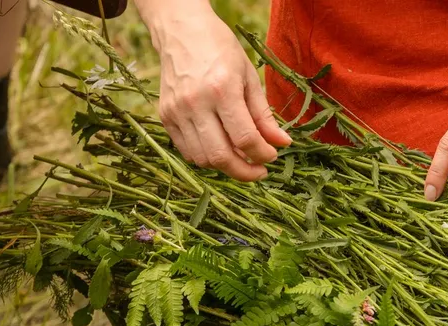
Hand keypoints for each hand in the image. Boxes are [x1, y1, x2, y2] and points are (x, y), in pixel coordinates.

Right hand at [142, 2, 291, 180]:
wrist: (181, 30)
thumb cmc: (221, 50)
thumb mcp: (249, 77)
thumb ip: (264, 115)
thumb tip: (282, 143)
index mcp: (222, 90)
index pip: (245, 139)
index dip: (263, 155)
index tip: (273, 156)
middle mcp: (195, 103)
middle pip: (221, 156)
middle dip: (245, 172)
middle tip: (260, 171)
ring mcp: (176, 111)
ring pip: (202, 159)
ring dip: (225, 167)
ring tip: (242, 159)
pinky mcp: (165, 116)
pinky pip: (187, 150)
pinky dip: (206, 158)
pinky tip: (221, 149)